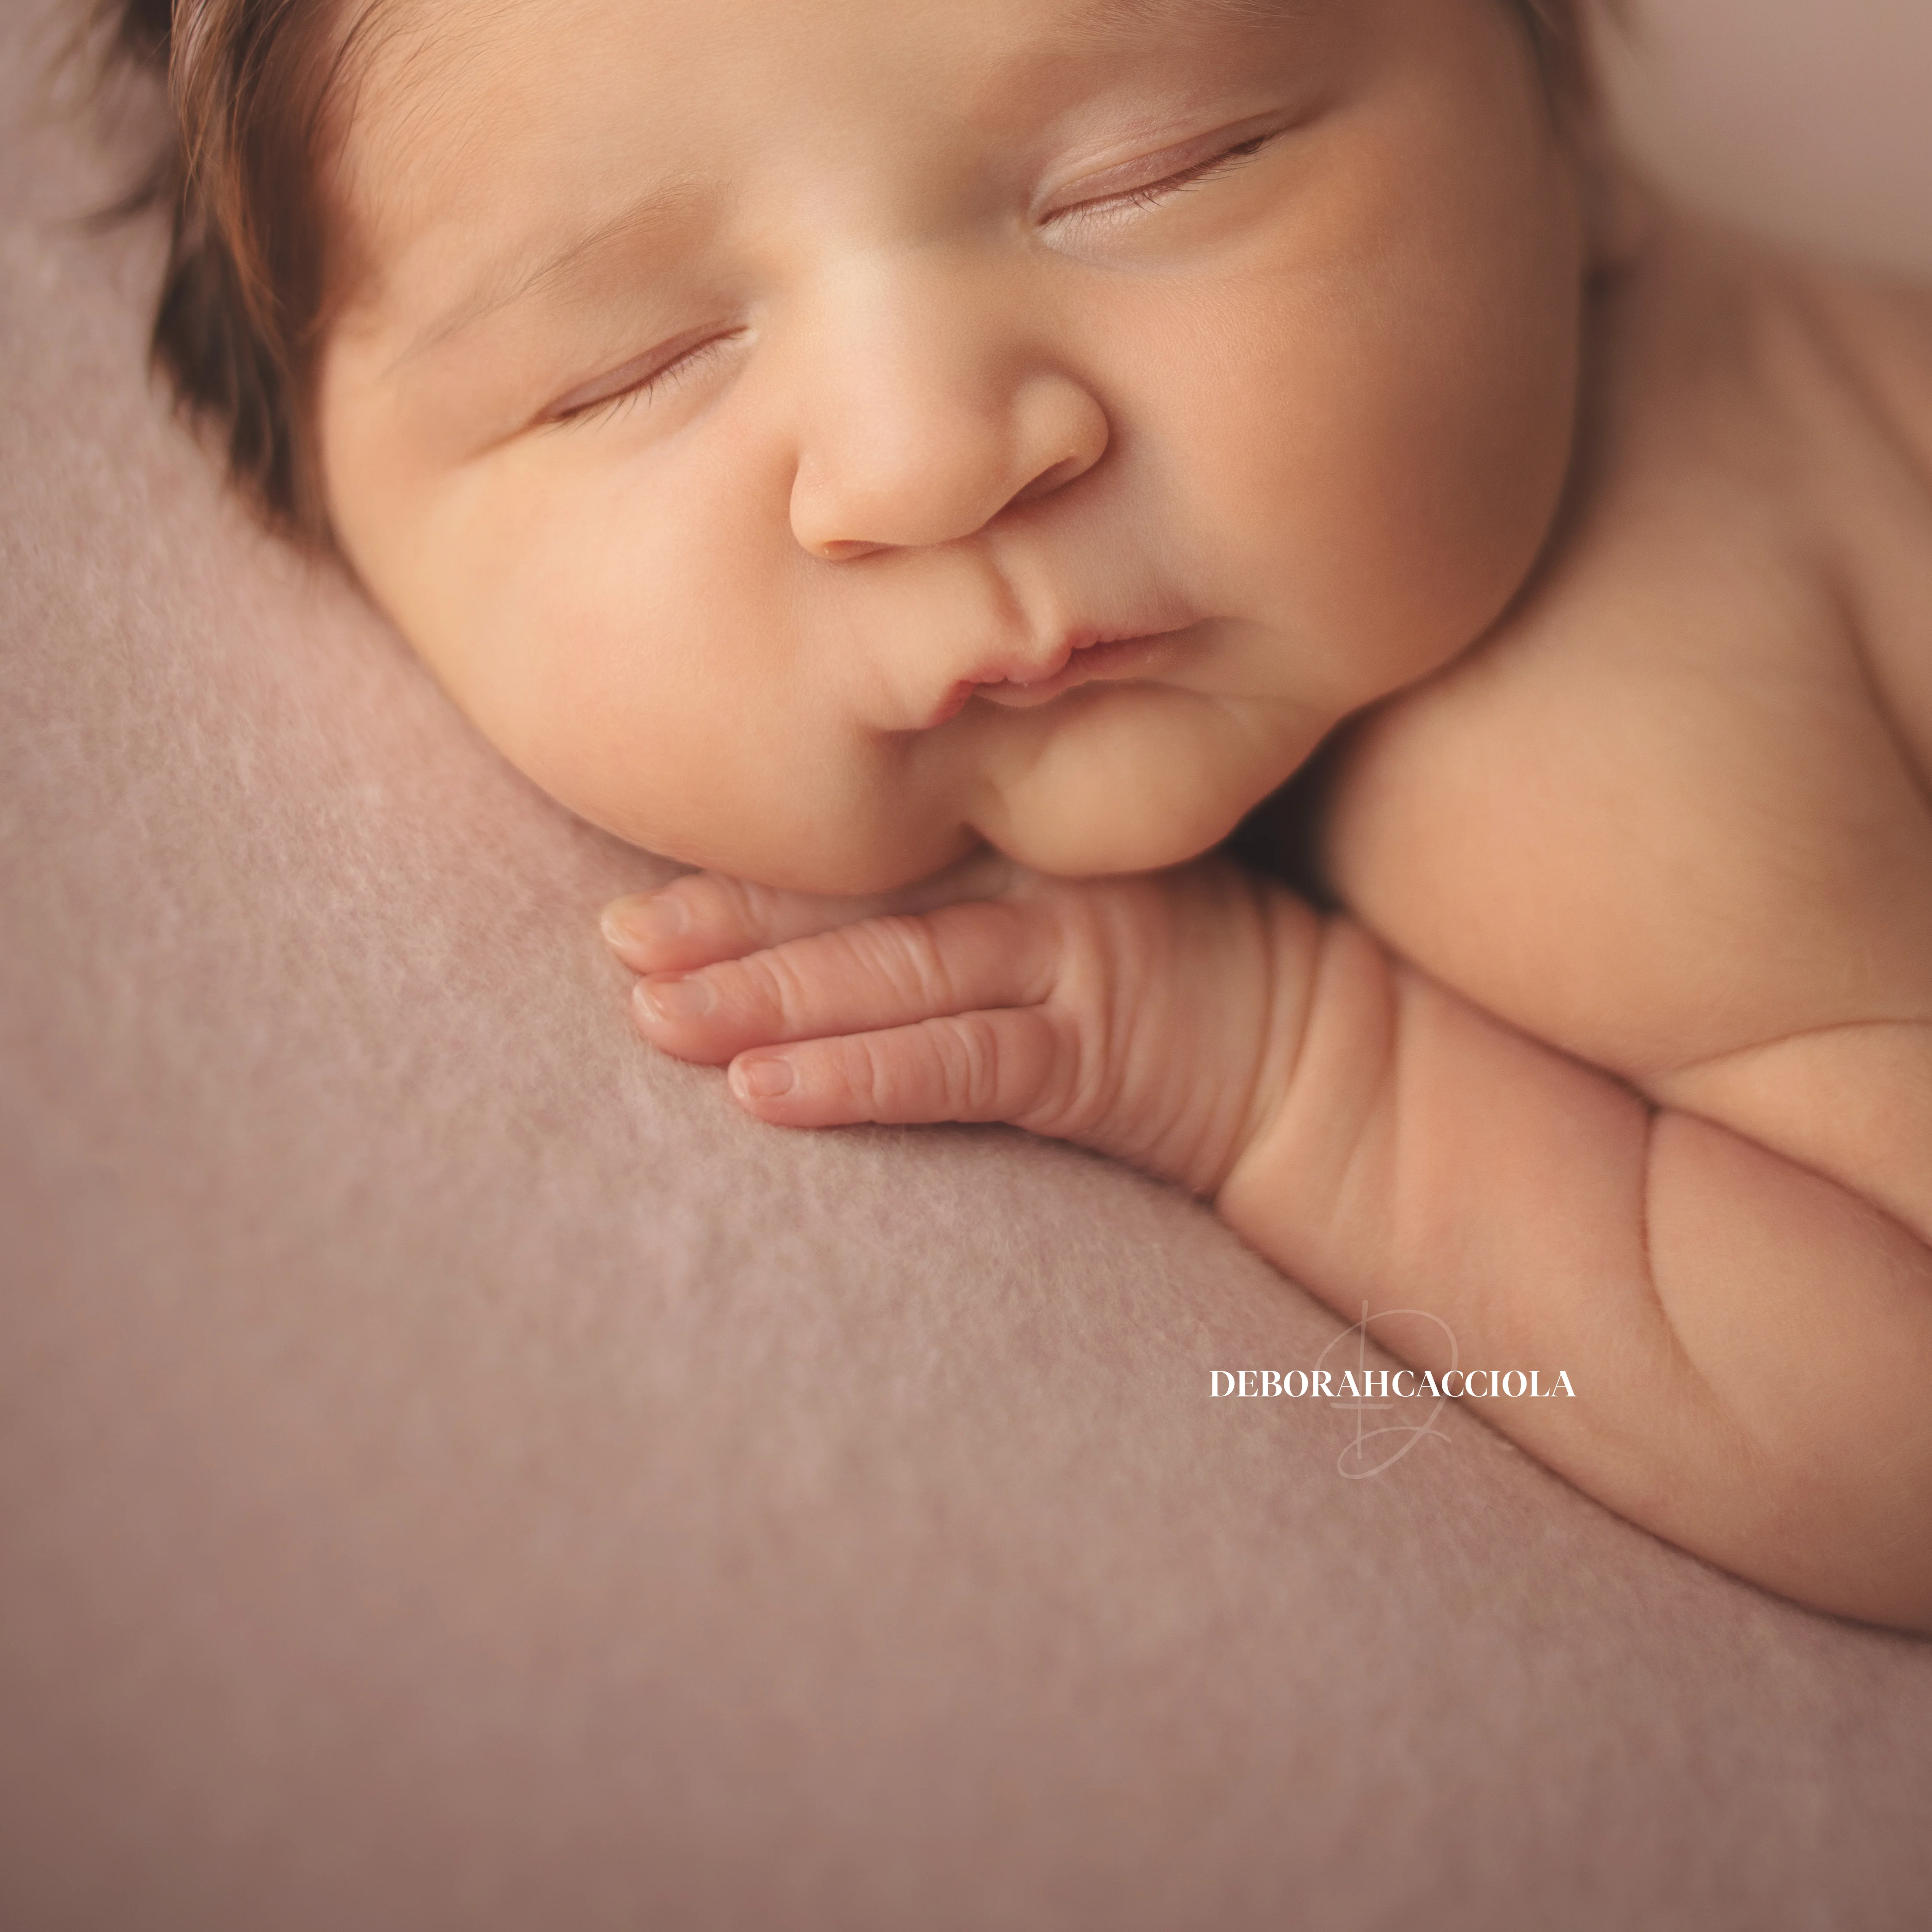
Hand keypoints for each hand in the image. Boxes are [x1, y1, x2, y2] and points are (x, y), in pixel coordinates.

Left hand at [599, 848, 1297, 1200]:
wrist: (1321, 1056)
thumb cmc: (1193, 968)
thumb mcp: (1079, 891)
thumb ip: (975, 872)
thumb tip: (833, 895)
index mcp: (1016, 838)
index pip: (862, 845)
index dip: (746, 861)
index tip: (633, 877)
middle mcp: (1029, 883)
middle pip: (853, 900)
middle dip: (723, 922)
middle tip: (610, 942)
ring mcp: (1065, 962)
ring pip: (887, 976)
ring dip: (760, 997)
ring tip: (650, 1016)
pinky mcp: (1091, 1055)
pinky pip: (956, 1067)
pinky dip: (855, 1078)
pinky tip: (760, 1093)